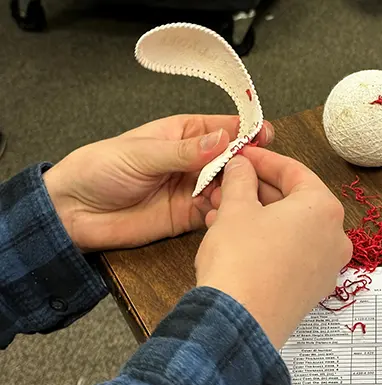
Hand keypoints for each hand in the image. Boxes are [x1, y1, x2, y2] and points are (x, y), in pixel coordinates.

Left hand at [43, 114, 273, 251]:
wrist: (74, 212)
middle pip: (234, 159)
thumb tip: (222, 140)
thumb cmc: (99, 169)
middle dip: (250, 164)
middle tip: (260, 172)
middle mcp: (194, 160)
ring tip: (246, 195)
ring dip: (241, 190)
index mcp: (183, 133)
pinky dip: (226, 212)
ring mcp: (193, 188)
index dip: (246, 130)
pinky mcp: (189, 216)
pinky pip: (217, 212)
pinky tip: (228, 213)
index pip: (223, 127)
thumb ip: (183, 151)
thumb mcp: (141, 154)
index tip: (264, 136)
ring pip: (230, 186)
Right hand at [195, 148, 352, 348]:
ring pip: (288, 228)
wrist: (239, 323)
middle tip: (227, 183)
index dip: (263, 160)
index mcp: (324, 208)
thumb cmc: (241, 259)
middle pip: (293, 201)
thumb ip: (241, 179)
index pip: (294, 171)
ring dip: (255, 215)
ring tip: (219, 210)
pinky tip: (233, 236)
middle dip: (255, 190)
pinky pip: (290, 252)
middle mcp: (334, 236)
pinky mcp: (311, 289)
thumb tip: (242, 165)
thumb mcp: (236, 208)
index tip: (242, 154)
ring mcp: (325, 266)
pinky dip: (265, 240)